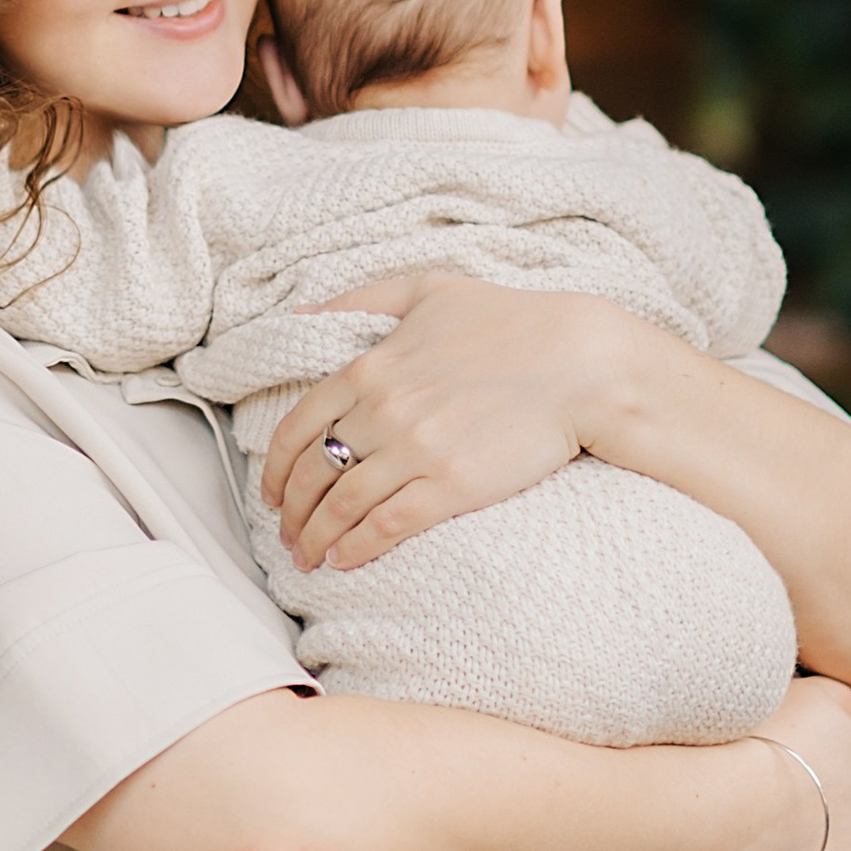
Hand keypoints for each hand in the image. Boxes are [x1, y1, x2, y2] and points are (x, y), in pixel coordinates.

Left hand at [261, 272, 626, 570]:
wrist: (578, 362)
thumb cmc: (509, 321)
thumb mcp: (428, 290)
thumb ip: (361, 298)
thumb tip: (304, 310)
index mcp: (370, 367)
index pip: (298, 427)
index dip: (276, 469)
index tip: (272, 494)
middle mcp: (383, 410)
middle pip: (314, 473)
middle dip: (292, 513)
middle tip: (287, 537)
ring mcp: (416, 450)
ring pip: (343, 506)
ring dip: (317, 538)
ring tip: (309, 559)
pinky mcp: (451, 485)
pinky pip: (386, 525)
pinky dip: (356, 548)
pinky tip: (346, 560)